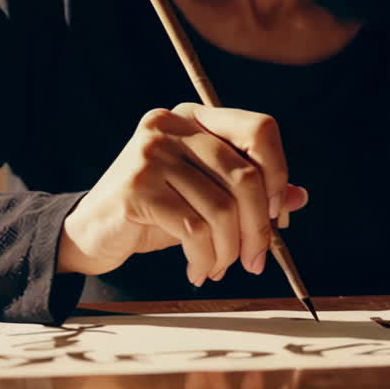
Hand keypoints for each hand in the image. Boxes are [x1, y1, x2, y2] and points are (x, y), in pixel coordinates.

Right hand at [57, 103, 308, 283]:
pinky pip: (194, 229)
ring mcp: (152, 152)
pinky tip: (198, 271)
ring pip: (221, 208)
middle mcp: (172, 125)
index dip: (278, 173)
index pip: (259, 129)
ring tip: (220, 268)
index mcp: (194, 117)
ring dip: (229, 251)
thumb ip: (247, 193)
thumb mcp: (204, 198)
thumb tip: (299, 198)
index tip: (276, 215)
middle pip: (245, 175)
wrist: (91, 233)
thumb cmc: (153, 214)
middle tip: (254, 261)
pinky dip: (204, 259)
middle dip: (257, 229)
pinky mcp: (137, 186)